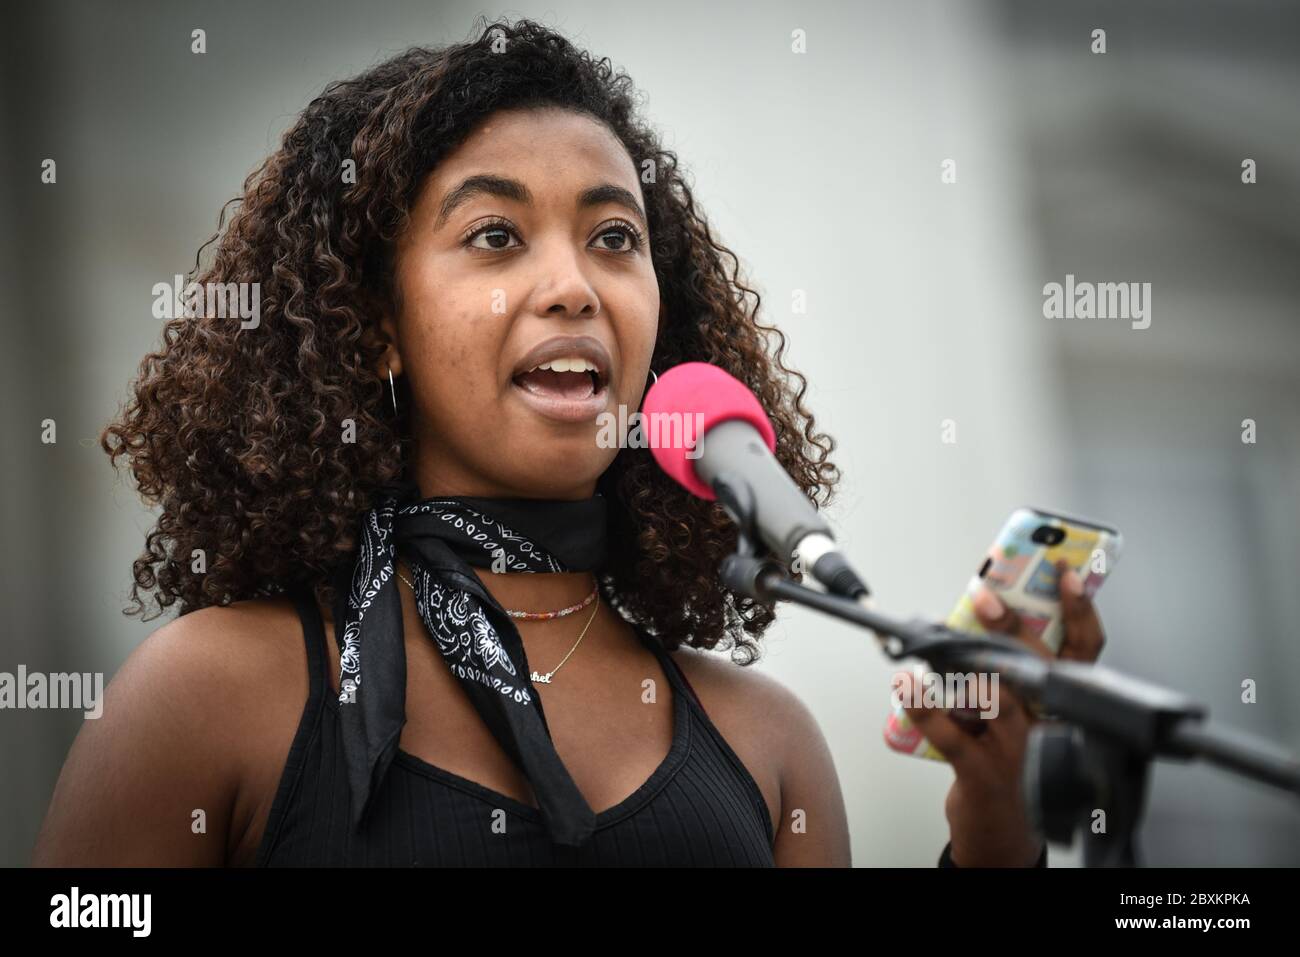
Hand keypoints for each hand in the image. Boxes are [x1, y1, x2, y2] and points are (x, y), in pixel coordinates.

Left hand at [895, 560, 1105, 865]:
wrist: (1002, 827)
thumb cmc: (1006, 757)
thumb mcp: (1017, 709)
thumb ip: (1005, 668)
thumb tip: (973, 617)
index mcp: (1057, 702)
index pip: (1082, 649)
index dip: (1079, 610)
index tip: (1066, 573)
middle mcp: (1045, 724)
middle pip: (1036, 666)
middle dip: (1008, 627)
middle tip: (983, 596)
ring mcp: (1017, 750)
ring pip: (994, 698)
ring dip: (958, 667)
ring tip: (928, 645)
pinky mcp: (983, 774)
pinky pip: (953, 736)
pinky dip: (925, 709)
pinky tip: (908, 688)